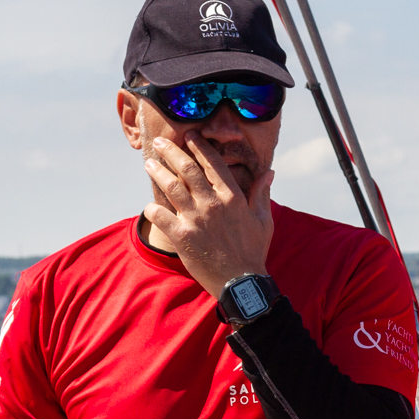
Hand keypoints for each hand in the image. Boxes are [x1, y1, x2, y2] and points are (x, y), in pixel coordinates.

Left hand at [143, 134, 275, 298]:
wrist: (240, 282)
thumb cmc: (253, 250)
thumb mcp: (263, 219)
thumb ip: (261, 193)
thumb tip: (269, 172)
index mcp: (232, 197)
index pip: (213, 163)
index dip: (199, 147)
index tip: (190, 135)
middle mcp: (212, 203)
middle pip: (186, 169)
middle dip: (171, 152)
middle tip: (160, 143)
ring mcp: (195, 219)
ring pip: (171, 187)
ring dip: (157, 172)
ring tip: (149, 164)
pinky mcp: (182, 236)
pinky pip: (160, 216)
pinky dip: (152, 209)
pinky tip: (148, 206)